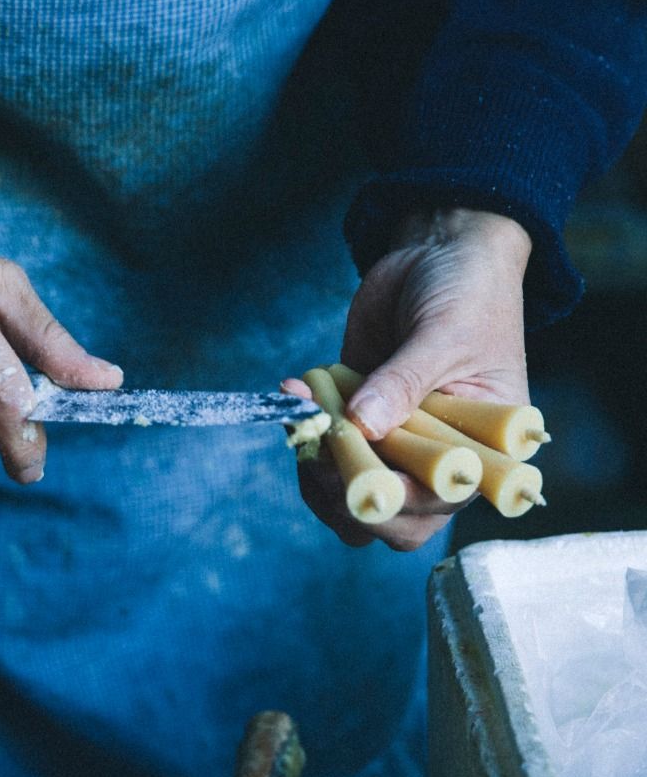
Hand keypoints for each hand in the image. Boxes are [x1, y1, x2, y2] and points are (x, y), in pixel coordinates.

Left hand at [281, 208, 531, 550]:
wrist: (441, 254)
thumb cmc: (468, 292)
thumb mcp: (445, 332)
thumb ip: (405, 381)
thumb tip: (363, 424)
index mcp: (482, 451)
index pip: (439, 500)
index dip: (397, 499)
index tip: (360, 471)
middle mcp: (438, 461)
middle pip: (391, 521)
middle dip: (348, 495)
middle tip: (322, 448)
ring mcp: (394, 447)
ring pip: (348, 498)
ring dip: (317, 468)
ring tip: (304, 415)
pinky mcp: (357, 426)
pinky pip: (324, 455)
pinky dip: (303, 437)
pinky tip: (294, 394)